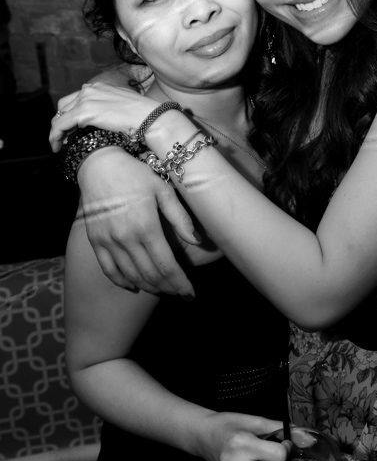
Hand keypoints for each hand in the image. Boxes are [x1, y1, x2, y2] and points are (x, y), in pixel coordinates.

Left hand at [49, 82, 159, 151]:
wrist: (152, 118)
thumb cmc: (144, 116)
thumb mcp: (123, 107)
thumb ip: (109, 109)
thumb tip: (105, 120)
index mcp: (99, 87)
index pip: (76, 99)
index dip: (70, 115)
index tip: (71, 130)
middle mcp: (89, 89)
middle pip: (64, 106)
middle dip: (61, 122)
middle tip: (64, 138)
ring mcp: (86, 99)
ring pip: (60, 116)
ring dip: (56, 131)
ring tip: (58, 145)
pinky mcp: (85, 111)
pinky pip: (60, 125)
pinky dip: (55, 136)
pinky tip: (56, 147)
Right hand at [77, 147, 199, 295]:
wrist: (99, 165)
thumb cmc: (135, 175)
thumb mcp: (162, 190)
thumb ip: (180, 217)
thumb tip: (197, 240)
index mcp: (146, 226)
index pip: (166, 265)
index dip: (180, 283)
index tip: (190, 294)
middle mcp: (125, 238)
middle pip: (150, 275)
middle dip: (168, 288)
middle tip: (180, 293)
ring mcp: (108, 242)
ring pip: (131, 276)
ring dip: (149, 287)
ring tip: (163, 290)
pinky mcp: (95, 241)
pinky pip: (109, 270)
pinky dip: (123, 282)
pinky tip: (135, 285)